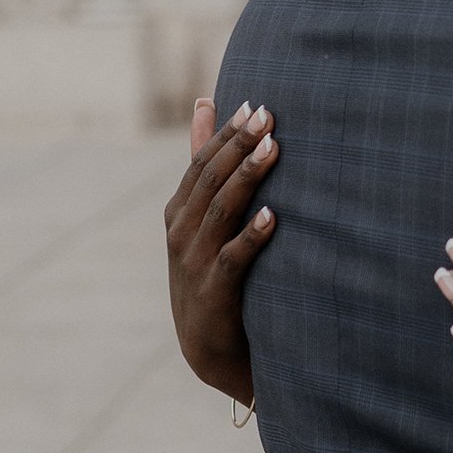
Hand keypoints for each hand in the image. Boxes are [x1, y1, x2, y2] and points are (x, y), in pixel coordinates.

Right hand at [164, 98, 278, 404]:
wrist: (211, 350)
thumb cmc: (215, 273)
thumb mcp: (204, 218)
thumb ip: (206, 163)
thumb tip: (206, 102)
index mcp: (179, 212)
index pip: (200, 163)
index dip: (225, 134)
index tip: (254, 104)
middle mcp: (181, 233)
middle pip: (210, 180)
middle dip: (238, 146)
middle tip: (267, 116)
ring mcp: (193, 262)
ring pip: (220, 211)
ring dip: (247, 178)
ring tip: (273, 149)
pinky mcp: (213, 293)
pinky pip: (232, 259)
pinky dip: (251, 236)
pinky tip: (272, 216)